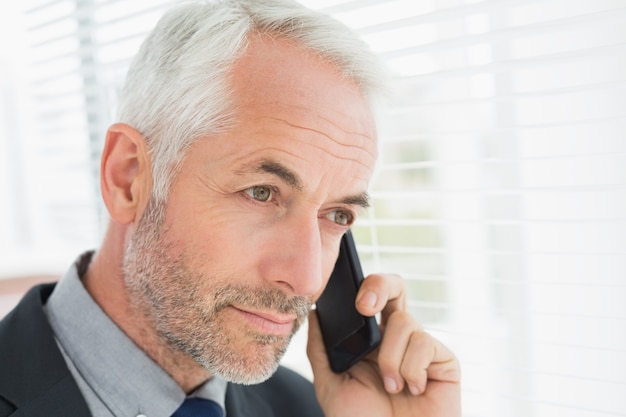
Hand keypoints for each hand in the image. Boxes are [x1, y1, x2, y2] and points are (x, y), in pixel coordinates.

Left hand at [307, 273, 460, 416]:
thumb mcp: (331, 386)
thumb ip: (321, 350)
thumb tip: (314, 315)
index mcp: (370, 341)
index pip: (370, 298)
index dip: (363, 288)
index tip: (352, 303)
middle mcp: (396, 339)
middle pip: (395, 287)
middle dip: (380, 286)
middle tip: (365, 307)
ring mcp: (421, 348)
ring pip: (405, 321)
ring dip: (390, 358)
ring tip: (391, 387)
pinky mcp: (444, 361)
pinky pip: (425, 343)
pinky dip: (411, 369)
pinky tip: (412, 390)